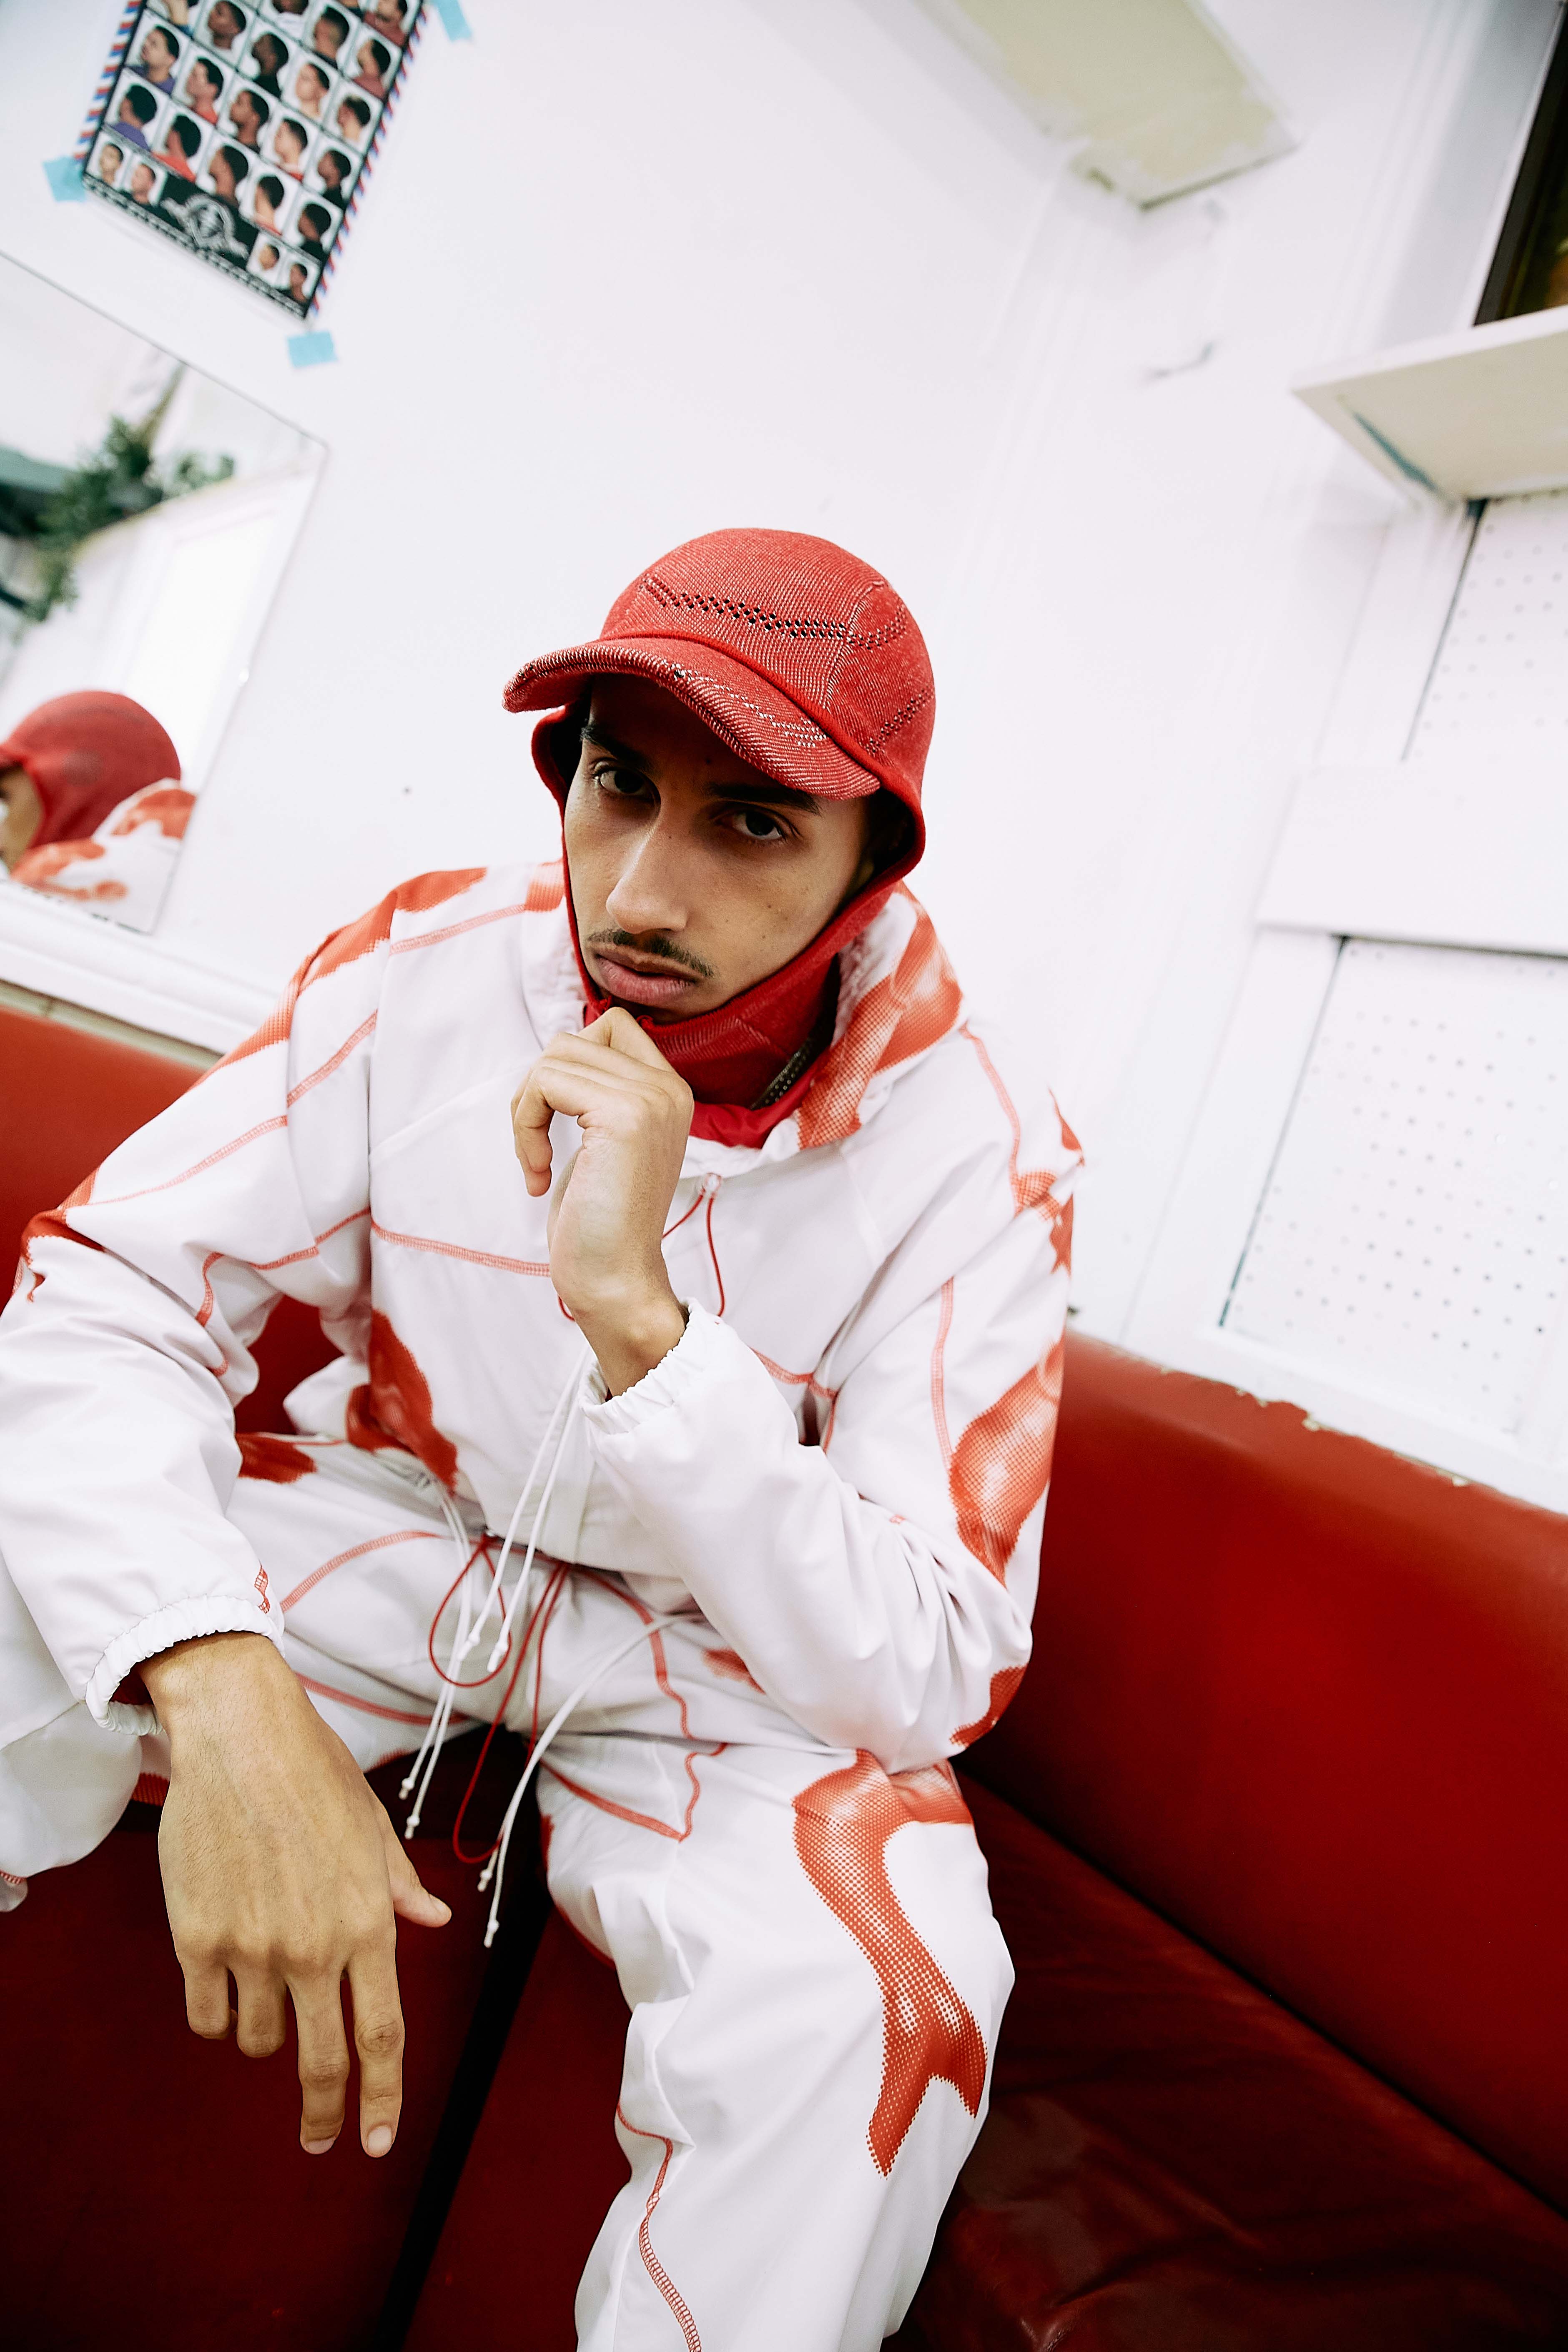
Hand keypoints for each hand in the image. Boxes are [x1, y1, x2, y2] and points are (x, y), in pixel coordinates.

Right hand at [142, 1632, 449, 2157]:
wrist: (240, 1736)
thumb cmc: (314, 1775)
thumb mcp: (373, 1830)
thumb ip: (399, 1887)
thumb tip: (434, 1918)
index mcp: (367, 1922)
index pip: (383, 2036)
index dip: (383, 2098)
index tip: (377, 2142)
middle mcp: (313, 1946)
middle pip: (323, 2064)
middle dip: (325, 2115)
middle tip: (321, 2141)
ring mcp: (252, 1947)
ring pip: (258, 2041)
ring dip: (265, 2035)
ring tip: (266, 1988)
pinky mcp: (197, 1938)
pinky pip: (207, 2014)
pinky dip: (218, 2014)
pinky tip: (224, 1984)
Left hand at [511, 1008, 691, 1393]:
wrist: (616, 1280)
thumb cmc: (600, 1221)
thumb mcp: (603, 1142)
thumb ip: (596, 1093)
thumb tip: (559, 1054)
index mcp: (669, 1091)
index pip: (610, 1026)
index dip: (567, 1065)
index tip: (558, 1120)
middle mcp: (667, 1088)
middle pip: (574, 1038)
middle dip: (539, 1087)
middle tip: (537, 1144)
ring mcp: (650, 1098)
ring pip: (555, 1057)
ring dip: (527, 1109)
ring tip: (537, 1160)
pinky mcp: (623, 1115)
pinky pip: (545, 1082)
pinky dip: (526, 1127)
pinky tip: (538, 1173)